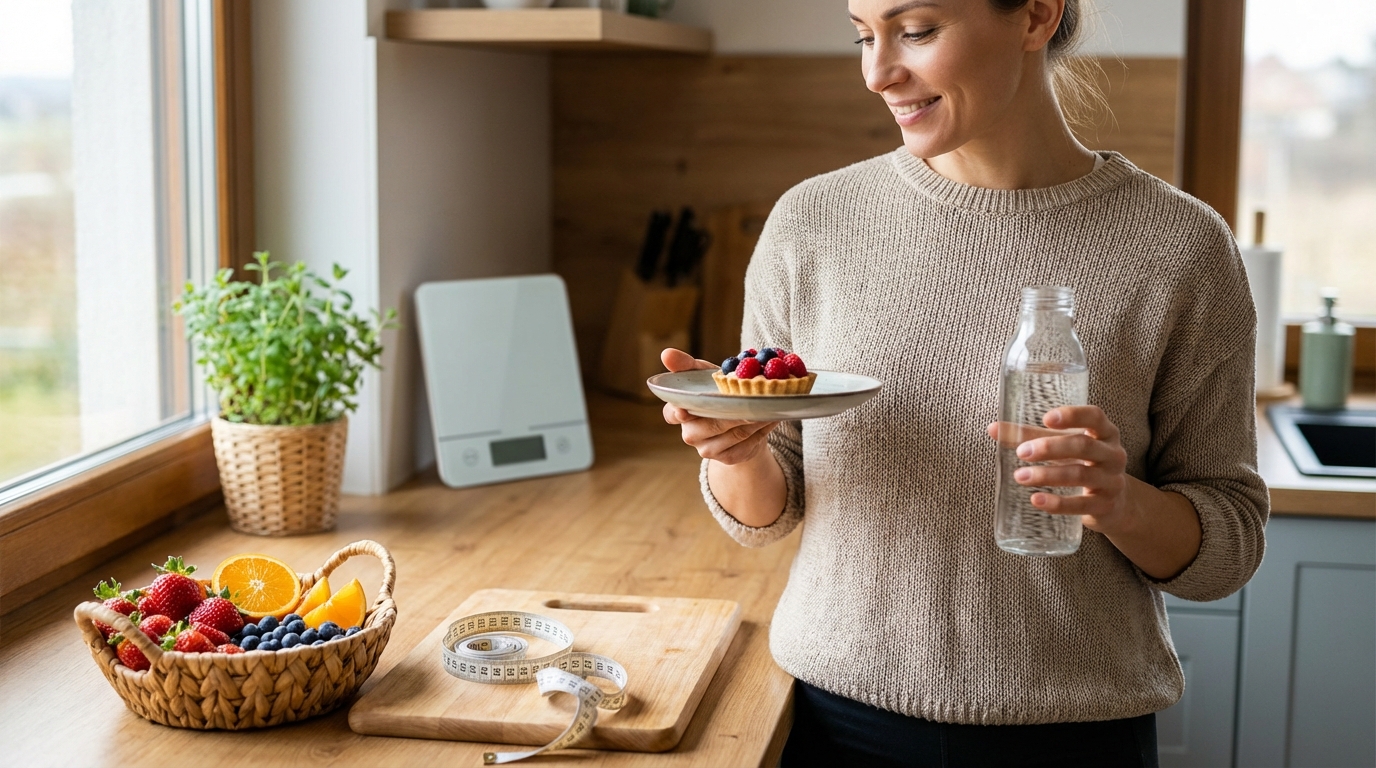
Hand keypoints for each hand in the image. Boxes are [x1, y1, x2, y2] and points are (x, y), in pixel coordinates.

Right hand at [661, 348, 778, 464]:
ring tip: (767, 405)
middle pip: (711, 424)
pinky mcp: (727, 458)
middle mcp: (690, 434)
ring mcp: (707, 449)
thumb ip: (685, 364)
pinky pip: (746, 444)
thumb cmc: (715, 392)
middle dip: (734, 411)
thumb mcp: (701, 374)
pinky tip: (769, 419)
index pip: (671, 414)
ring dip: (753, 419)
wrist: (737, 420)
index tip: (685, 410)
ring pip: (734, 434)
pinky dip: (760, 431)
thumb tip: (666, 353)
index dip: (678, 413)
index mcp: (678, 412)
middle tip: (751, 399)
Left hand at [986, 406, 1130, 534]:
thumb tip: (992, 428)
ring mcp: (1112, 481)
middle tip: (1021, 452)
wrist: (1114, 504)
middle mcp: (1113, 454)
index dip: (1073, 415)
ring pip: (1080, 475)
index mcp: (1105, 432)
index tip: (1046, 418)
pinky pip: (1082, 505)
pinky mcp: (1106, 506)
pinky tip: (1037, 500)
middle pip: (1083, 445)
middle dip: (1050, 448)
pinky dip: (1058, 503)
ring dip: (1048, 475)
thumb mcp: (1063, 447)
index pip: (1095, 417)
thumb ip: (1031, 437)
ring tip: (1020, 476)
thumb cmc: (1082, 464)